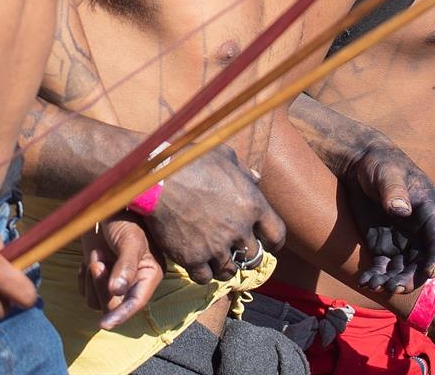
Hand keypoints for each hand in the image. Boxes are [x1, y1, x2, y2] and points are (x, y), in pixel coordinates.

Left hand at [79, 214, 161, 329]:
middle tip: (97, 262)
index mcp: (149, 274)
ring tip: (95, 255)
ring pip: (98, 301)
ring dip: (91, 281)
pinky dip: (83, 280)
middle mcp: (134, 282)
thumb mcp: (131, 240)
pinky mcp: (99, 278)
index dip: (121, 314)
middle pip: (114, 304)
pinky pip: (87, 293)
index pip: (136, 302)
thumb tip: (118, 291)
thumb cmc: (126, 219)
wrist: (106, 206)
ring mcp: (115, 281)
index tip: (105, 324)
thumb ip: (126, 266)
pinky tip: (87, 261)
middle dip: (101, 285)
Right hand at [145, 146, 285, 283]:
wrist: (157, 178)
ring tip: (218, 260)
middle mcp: (239, 229)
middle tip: (238, 253)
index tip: (268, 244)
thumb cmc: (191, 161)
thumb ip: (243, 171)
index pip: (277, 234)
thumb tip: (255, 179)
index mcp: (253, 204)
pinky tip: (200, 265)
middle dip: (247, 256)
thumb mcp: (225, 157)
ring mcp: (215, 246)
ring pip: (229, 271)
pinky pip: (205, 278)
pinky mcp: (192, 258)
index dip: (273, 242)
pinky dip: (204, 273)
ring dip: (225, 267)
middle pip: (253, 257)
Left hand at [343, 131, 434, 294]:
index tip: (431, 272)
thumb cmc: (380, 164)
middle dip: (411, 278)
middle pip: (422, 262)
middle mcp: (420, 231)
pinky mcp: (383, 247)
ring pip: (403, 270)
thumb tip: (402, 210)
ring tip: (374, 285)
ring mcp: (402, 241)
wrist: (359, 166)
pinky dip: (376, 277)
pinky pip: (384, 268)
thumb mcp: (387, 173)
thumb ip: (394, 190)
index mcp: (429, 211)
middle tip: (394, 287)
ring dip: (392, 281)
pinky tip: (365, 282)